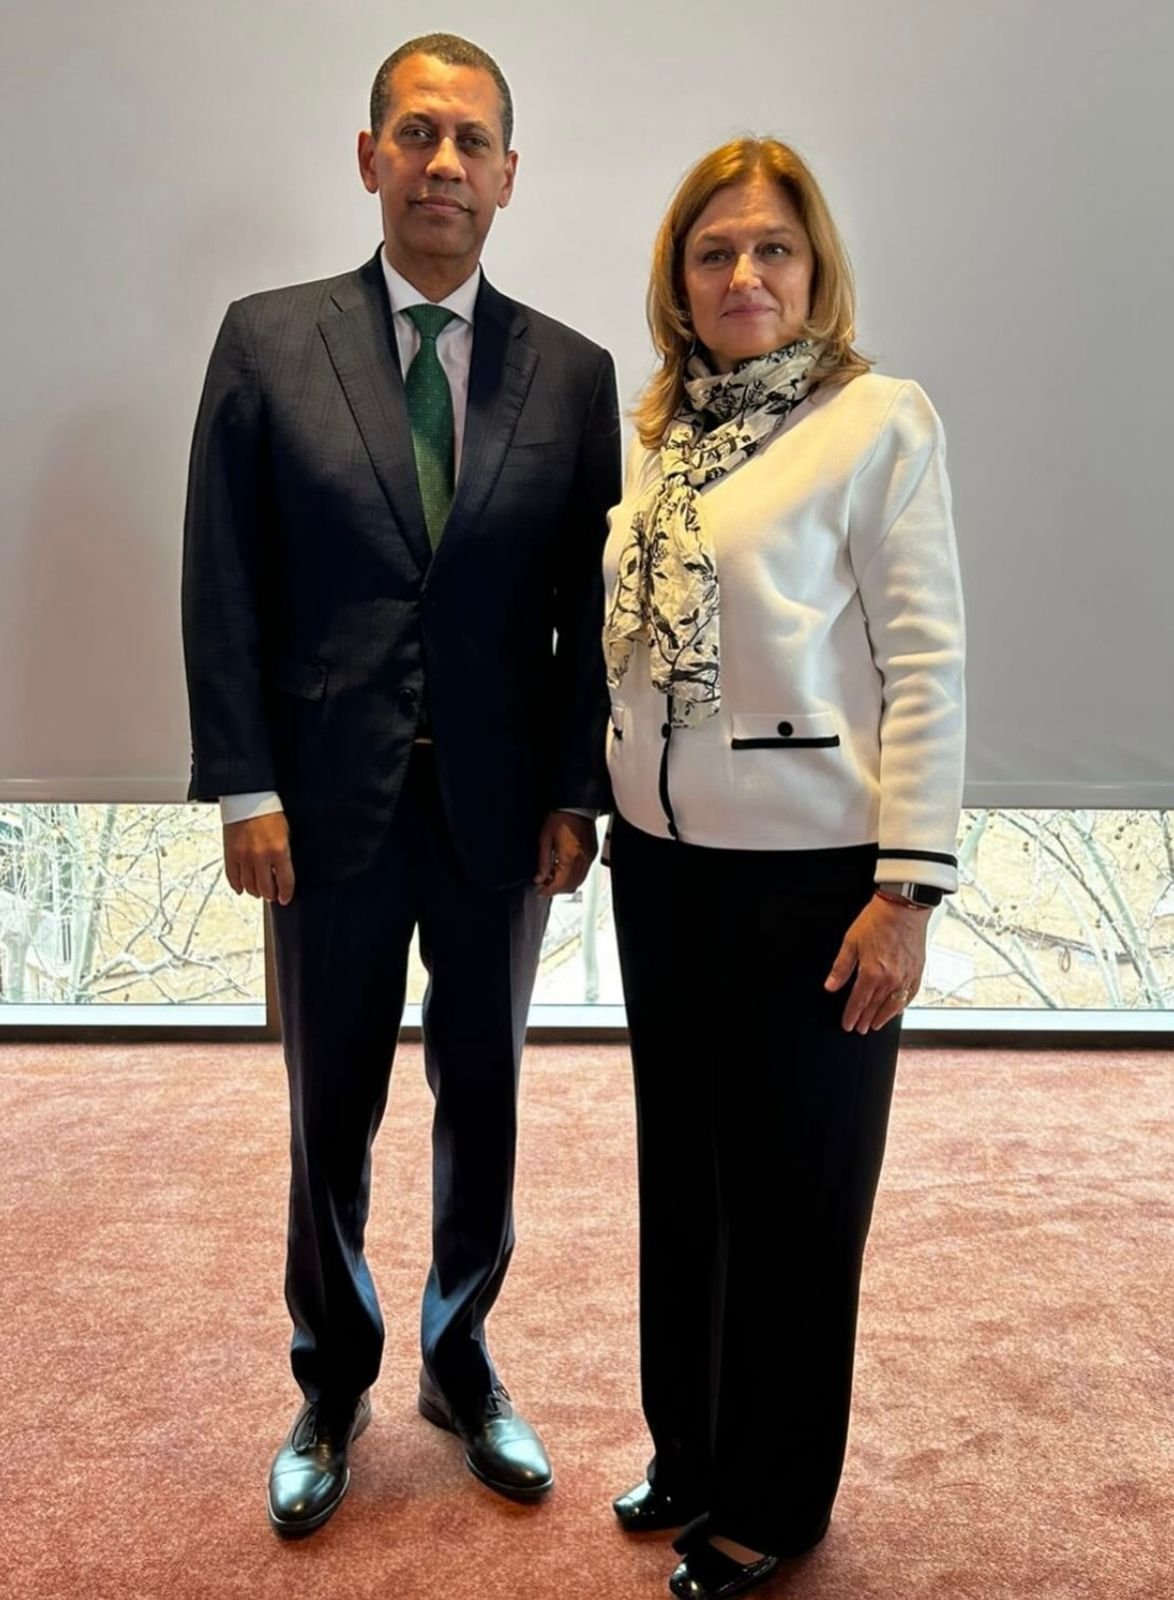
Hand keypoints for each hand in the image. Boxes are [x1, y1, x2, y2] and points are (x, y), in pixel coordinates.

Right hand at [223, 813, 294, 905]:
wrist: (248, 799)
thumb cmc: (269, 813)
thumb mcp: (286, 834)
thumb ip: (284, 855)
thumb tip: (282, 873)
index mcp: (279, 851)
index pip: (285, 882)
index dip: (285, 894)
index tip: (285, 899)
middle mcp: (261, 857)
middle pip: (265, 888)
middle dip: (270, 895)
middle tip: (272, 895)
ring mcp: (244, 857)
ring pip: (248, 886)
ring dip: (255, 891)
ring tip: (258, 890)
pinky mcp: (230, 854)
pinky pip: (232, 877)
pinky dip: (237, 885)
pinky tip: (242, 887)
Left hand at [533, 811, 596, 896]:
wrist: (577, 806)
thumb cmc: (561, 817)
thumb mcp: (545, 839)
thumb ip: (543, 861)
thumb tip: (539, 878)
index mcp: (570, 857)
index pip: (560, 884)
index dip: (548, 890)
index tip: (540, 891)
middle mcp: (582, 860)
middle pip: (570, 886)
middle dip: (556, 889)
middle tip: (543, 885)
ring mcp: (589, 858)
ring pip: (578, 881)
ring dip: (565, 884)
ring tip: (552, 877)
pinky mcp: (592, 854)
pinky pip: (584, 873)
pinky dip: (573, 876)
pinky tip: (563, 869)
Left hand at [824, 894, 927, 1032]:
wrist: (904, 908)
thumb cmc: (877, 921)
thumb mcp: (851, 942)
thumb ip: (841, 967)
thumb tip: (830, 986)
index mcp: (872, 972)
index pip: (858, 1002)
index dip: (851, 1015)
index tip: (847, 1024)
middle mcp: (890, 979)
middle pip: (875, 1006)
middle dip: (865, 1019)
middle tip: (860, 1028)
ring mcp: (906, 977)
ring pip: (893, 1005)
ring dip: (883, 1017)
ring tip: (875, 1024)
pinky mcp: (917, 971)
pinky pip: (909, 995)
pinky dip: (902, 1005)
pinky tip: (897, 1009)